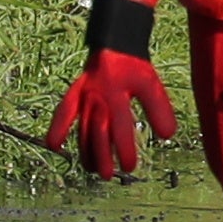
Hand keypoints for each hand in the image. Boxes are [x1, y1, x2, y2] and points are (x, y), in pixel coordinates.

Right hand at [43, 51, 176, 180]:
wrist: (115, 45)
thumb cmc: (134, 68)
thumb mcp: (151, 85)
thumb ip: (159, 109)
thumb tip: (168, 135)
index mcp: (117, 94)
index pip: (121, 127)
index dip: (124, 148)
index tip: (129, 167)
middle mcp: (97, 96)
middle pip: (98, 131)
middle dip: (102, 155)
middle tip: (108, 175)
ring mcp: (84, 96)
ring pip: (82, 127)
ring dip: (85, 149)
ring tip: (89, 169)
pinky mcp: (75, 94)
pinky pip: (63, 112)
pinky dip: (58, 128)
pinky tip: (54, 145)